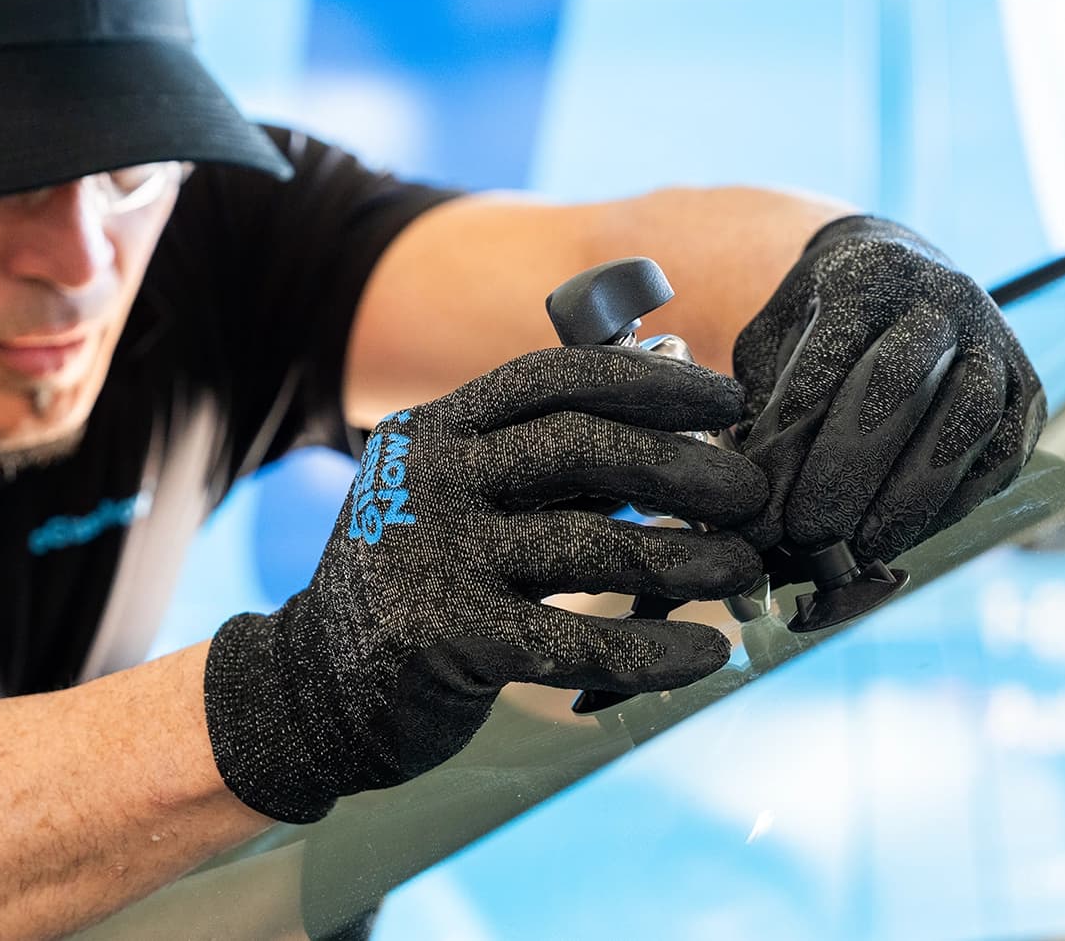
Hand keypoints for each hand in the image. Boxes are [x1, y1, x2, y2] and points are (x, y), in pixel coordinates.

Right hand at [204, 345, 766, 822]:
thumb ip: (536, 468)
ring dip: (688, 556)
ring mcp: (435, 556)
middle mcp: (430, 480)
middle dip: (683, 463)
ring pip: (592, 545)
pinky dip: (653, 651)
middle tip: (751, 491)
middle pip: (579, 446)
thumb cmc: (415, 584)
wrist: (312, 687)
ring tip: (745, 567)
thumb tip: (671, 440)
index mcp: (435, 430)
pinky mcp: (449, 638)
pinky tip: (705, 657)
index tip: (728, 396)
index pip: (551, 377)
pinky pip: (579, 641)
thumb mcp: (453, 499)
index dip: (649, 379)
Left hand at [733, 215, 1046, 563]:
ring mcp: (995, 343)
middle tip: (806, 534)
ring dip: (908, 498)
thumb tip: (745, 492)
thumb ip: (757, 401)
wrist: (902, 274)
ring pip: (963, 422)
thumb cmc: (817, 323)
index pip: (827, 359)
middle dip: (848, 470)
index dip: (791, 440)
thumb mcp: (773, 340)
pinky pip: (998, 457)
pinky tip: (903, 538)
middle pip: (898, 383)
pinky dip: (950, 506)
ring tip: (858, 550)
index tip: (759, 504)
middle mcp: (940, 299)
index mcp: (865, 276)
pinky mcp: (1028, 391)